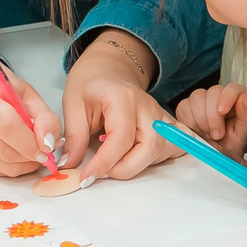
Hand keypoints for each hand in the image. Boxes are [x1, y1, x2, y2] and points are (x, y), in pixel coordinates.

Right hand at [0, 52, 61, 177]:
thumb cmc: (7, 95)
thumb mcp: (31, 97)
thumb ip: (46, 119)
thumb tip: (49, 145)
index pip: (7, 126)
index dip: (29, 143)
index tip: (46, 149)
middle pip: (4, 150)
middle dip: (30, 156)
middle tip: (43, 153)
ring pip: (1, 164)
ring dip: (24, 164)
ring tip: (33, 153)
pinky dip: (12, 167)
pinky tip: (19, 156)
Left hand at [60, 31, 170, 181]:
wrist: (109, 69)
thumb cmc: (91, 84)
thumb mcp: (73, 104)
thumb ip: (74, 137)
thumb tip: (70, 165)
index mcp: (123, 98)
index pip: (121, 138)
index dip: (104, 163)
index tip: (86, 177)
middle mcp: (148, 107)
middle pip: (151, 147)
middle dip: (125, 168)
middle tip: (102, 169)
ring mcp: (160, 115)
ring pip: (164, 150)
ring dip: (140, 164)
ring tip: (117, 159)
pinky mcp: (166, 124)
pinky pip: (176, 145)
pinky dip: (163, 156)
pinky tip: (143, 157)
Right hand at [174, 83, 246, 156]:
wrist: (215, 157)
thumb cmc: (230, 145)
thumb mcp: (242, 134)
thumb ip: (245, 115)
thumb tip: (243, 98)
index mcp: (236, 100)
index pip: (232, 88)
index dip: (227, 97)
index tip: (222, 111)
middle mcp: (218, 96)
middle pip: (212, 92)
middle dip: (213, 116)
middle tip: (217, 135)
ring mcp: (201, 100)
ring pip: (197, 98)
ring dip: (201, 120)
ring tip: (207, 135)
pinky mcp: (186, 107)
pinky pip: (184, 107)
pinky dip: (190, 122)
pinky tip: (197, 132)